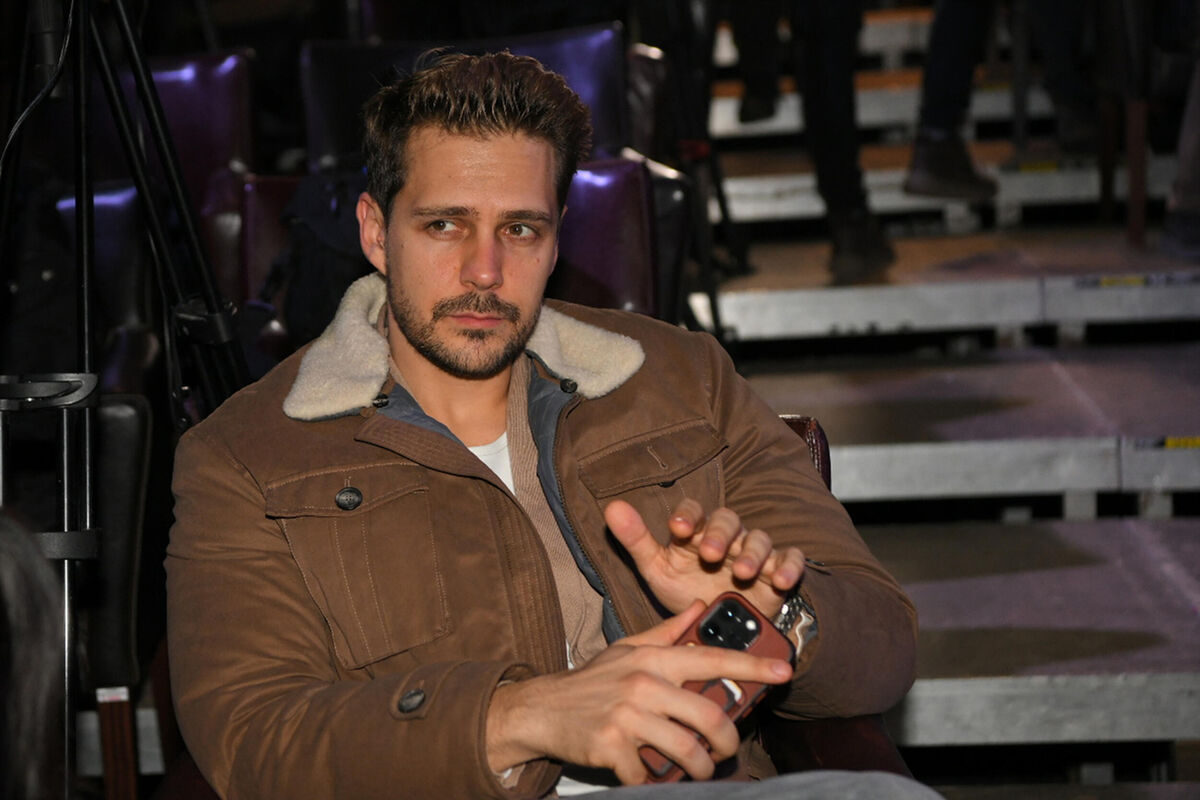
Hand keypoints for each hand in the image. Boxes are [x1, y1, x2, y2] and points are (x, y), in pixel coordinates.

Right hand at [485, 601, 792, 783]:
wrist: (542, 708)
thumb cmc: (592, 681)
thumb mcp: (628, 648)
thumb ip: (667, 632)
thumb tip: (699, 606)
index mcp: (653, 658)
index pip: (713, 659)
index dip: (752, 666)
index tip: (783, 671)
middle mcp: (643, 683)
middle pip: (708, 715)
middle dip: (727, 739)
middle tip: (728, 749)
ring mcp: (627, 715)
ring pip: (686, 749)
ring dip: (701, 768)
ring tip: (701, 770)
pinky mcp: (610, 745)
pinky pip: (648, 772)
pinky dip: (654, 781)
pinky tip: (653, 776)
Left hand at [604, 499, 804, 618]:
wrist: (718, 627)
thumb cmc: (685, 590)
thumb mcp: (658, 569)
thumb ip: (636, 540)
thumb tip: (611, 507)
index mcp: (696, 531)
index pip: (693, 511)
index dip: (687, 516)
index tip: (676, 528)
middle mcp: (726, 537)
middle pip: (728, 521)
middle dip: (720, 535)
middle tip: (710, 553)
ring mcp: (753, 553)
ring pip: (759, 540)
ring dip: (752, 554)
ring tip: (742, 572)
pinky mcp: (778, 572)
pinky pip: (790, 560)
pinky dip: (789, 567)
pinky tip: (781, 580)